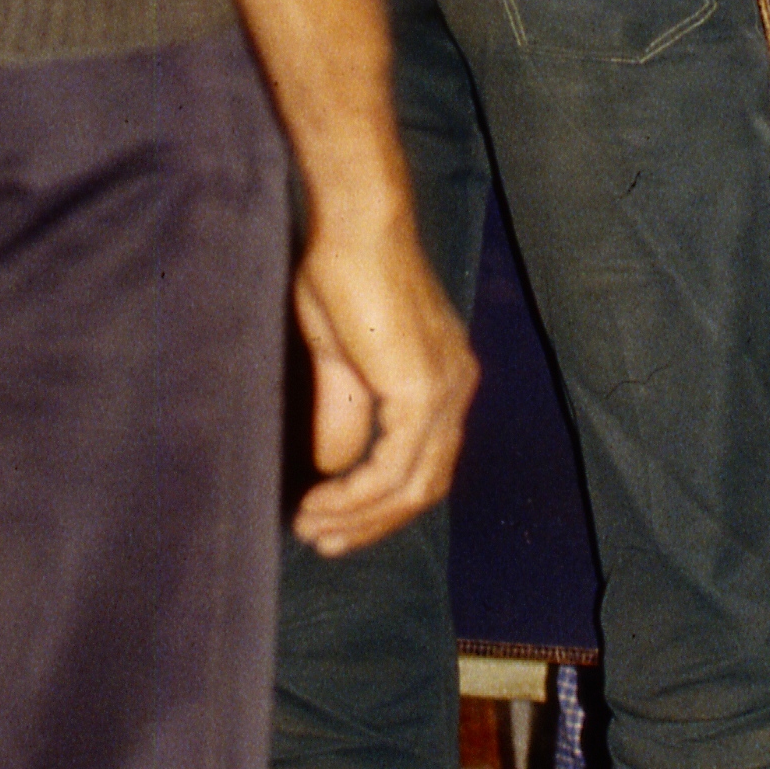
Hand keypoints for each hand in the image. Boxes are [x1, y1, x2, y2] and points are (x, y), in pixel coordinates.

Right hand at [289, 197, 479, 554]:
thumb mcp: (340, 359)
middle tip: (322, 541)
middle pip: (425, 485)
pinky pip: (393, 467)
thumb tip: (334, 467)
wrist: (357, 227)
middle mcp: (457, 390)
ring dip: (359, 516)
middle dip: (372, 523)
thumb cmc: (344, 274)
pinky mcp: (423, 392)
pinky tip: (322, 502)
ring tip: (312, 528)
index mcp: (445, 380)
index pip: (425, 463)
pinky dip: (357, 494)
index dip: (381, 502)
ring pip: (412, 485)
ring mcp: (446, 393)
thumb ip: (343, 413)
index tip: (333, 521)